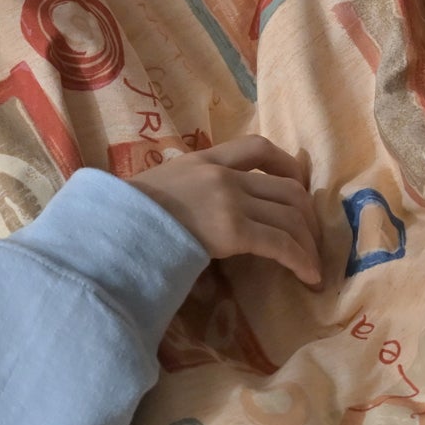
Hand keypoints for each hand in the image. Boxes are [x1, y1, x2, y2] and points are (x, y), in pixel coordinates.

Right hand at [126, 135, 324, 289]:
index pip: (257, 147)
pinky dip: (301, 261)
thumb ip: (185, 186)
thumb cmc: (125, 212)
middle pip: (287, 188)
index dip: (289, 164)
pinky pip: (281, 244)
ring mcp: (229, 201)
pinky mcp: (232, 230)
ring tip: (312, 266)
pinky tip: (308, 277)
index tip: (299, 184)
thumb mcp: (158, 184)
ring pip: (291, 217)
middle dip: (307, 216)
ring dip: (308, 243)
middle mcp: (222, 175)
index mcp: (203, 160)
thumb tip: (197, 208)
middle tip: (309, 239)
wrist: (111, 225)